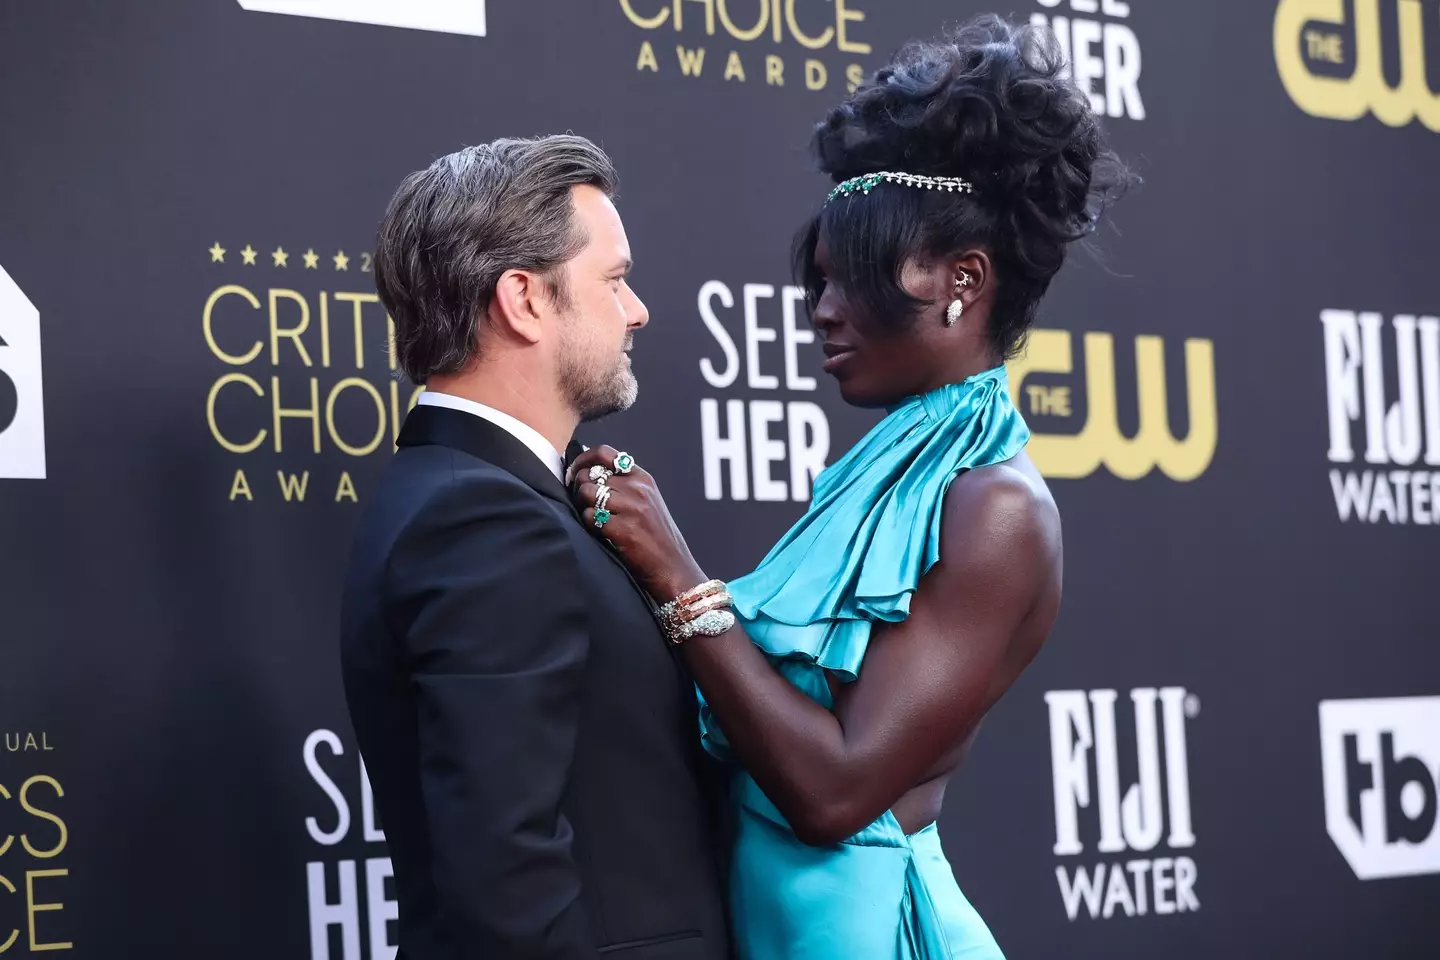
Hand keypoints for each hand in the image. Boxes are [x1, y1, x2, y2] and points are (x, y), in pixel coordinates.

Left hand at [567, 445, 706, 603]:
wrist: (673, 568)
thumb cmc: (656, 538)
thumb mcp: (647, 502)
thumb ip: (624, 485)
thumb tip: (588, 470)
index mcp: (643, 479)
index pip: (606, 453)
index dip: (584, 459)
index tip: (576, 471)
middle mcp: (638, 489)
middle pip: (590, 475)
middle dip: (578, 487)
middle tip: (580, 502)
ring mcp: (632, 508)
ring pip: (586, 493)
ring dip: (581, 506)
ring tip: (591, 518)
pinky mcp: (623, 529)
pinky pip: (589, 517)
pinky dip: (588, 525)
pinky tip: (599, 533)